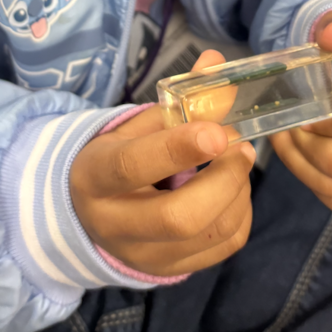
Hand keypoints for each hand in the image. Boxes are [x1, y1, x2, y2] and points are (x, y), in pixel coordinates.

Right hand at [70, 50, 255, 276]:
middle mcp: (112, 224)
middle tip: (242, 148)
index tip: (219, 132)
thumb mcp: (138, 124)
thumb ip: (180, 97)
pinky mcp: (167, 271)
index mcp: (94, 176)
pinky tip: (234, 190)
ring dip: (238, 193)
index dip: (178, 148)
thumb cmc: (118, 156)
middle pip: (178, 217)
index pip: (133, 166)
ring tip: (239, 163)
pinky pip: (223, 248)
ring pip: (207, 236)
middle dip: (224, 180)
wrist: (89, 211)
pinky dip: (241, 214)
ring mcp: (141, 255)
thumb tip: (216, 60)